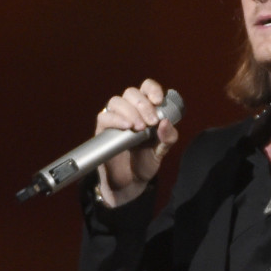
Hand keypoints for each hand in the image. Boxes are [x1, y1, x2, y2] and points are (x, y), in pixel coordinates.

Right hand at [95, 79, 177, 206]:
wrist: (130, 182)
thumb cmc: (146, 162)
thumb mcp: (162, 150)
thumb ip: (168, 137)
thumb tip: (165, 122)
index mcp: (145, 109)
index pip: (146, 87)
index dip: (152, 89)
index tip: (158, 101)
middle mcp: (129, 110)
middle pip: (131, 92)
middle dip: (143, 105)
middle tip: (152, 122)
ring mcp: (114, 119)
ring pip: (116, 101)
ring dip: (130, 111)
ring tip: (140, 128)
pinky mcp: (102, 130)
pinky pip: (104, 117)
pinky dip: (116, 119)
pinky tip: (127, 127)